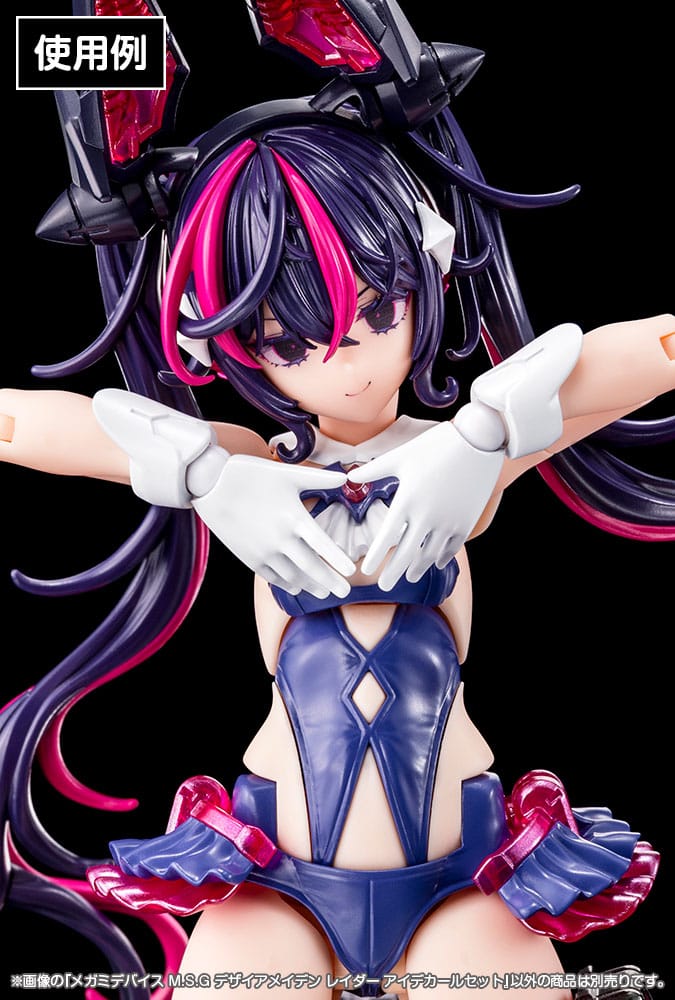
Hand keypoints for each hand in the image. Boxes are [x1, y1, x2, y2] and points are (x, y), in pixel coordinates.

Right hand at [192, 455, 355, 596]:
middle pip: (311, 567)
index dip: (338, 560)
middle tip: (344, 593)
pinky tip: (296, 587)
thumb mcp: (288, 473)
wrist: (211, 485)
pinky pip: (272, 577)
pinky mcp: (249, 557)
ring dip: (310, 586)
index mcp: (294, 517)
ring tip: (322, 592)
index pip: (323, 545)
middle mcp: (281, 539)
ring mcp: (264, 551)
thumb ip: (319, 478)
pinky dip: (287, 584)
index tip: (351, 572)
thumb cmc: (252, 475)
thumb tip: (346, 477)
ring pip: (293, 576)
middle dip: (330, 582)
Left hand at [348, 422, 503, 590]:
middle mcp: (427, 516)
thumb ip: (373, 470)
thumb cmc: (435, 445)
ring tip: (409, 576)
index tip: (366, 570)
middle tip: (383, 587)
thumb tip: (349, 477)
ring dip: (417, 569)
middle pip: (406, 554)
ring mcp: (448, 521)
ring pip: (429, 555)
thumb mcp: (401, 455)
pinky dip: (441, 558)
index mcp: (407, 500)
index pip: (386, 537)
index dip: (375, 557)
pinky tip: (434, 563)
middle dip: (393, 573)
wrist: (479, 440)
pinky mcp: (466, 521)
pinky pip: (451, 548)